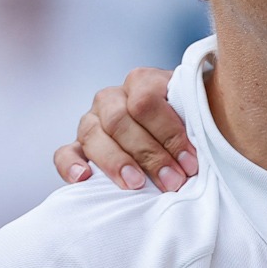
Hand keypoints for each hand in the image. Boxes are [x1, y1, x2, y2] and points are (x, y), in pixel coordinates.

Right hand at [52, 67, 198, 190]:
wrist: (175, 128)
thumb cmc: (191, 124)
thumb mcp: (197, 114)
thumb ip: (198, 121)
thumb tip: (202, 151)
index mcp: (142, 82)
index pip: (146, 102)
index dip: (170, 133)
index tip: (191, 163)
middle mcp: (112, 97)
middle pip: (120, 120)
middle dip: (149, 154)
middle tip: (172, 181)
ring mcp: (92, 121)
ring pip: (93, 134)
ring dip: (116, 162)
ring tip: (136, 185)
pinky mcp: (78, 145)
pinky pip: (64, 153)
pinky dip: (70, 165)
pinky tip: (83, 179)